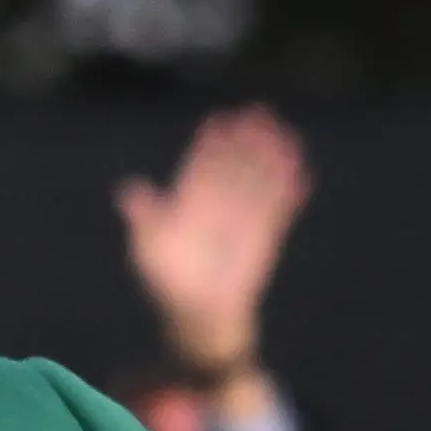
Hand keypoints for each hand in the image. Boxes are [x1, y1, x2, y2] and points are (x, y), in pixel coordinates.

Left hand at [117, 107, 307, 390]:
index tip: (220, 121)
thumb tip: (129, 191)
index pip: (201, 166)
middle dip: (246, 142)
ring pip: (258, 183)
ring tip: (285, 135)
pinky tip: (302, 172)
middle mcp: (217, 206)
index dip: (211, 145)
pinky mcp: (264, 238)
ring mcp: (242, 221)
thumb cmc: (169, 283)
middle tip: (260, 113)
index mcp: (188, 203)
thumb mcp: (148, 249)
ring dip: (271, 160)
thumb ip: (144, 218)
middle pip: (234, 167)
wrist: (199, 318)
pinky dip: (289, 193)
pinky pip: (279, 211)